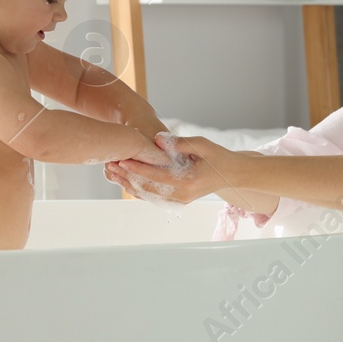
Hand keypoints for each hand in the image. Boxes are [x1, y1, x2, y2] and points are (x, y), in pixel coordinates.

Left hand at [106, 134, 235, 203]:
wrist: (231, 175)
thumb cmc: (217, 156)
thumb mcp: (202, 145)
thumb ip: (180, 143)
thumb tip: (157, 139)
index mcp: (188, 182)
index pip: (156, 176)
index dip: (137, 168)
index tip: (121, 158)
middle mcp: (182, 196)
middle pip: (148, 188)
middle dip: (128, 177)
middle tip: (111, 165)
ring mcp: (180, 201)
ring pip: (148, 195)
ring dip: (129, 185)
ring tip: (113, 173)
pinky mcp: (177, 202)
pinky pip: (154, 197)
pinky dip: (139, 189)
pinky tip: (126, 180)